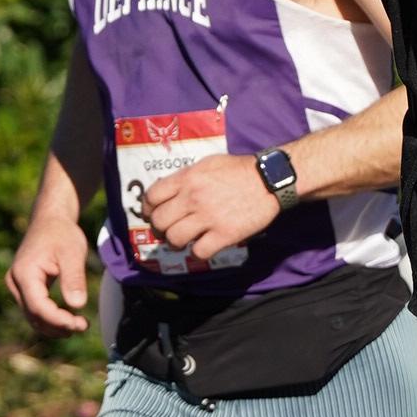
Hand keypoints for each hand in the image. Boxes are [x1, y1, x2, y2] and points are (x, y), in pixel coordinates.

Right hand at [5, 202, 90, 331]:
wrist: (50, 220)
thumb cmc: (61, 233)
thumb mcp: (73, 252)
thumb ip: (74, 278)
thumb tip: (77, 305)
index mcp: (24, 274)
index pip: (38, 308)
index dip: (58, 321)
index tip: (80, 324)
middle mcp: (15, 283)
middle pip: (34, 316)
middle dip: (59, 326)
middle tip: (84, 326)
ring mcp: (17, 287)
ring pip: (33, 317)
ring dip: (55, 326)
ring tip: (80, 324)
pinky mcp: (23, 289)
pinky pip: (35, 310)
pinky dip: (51, 318)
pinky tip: (69, 319)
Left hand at [141, 151, 283, 261]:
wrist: (268, 180)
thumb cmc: (238, 170)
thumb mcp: (207, 164)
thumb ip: (186, 177)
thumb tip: (168, 191)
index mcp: (187, 178)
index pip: (152, 196)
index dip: (148, 208)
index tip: (152, 212)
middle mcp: (193, 198)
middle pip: (159, 221)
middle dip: (160, 228)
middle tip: (168, 229)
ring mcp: (208, 217)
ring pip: (174, 238)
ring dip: (176, 242)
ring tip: (184, 240)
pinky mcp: (224, 234)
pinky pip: (198, 252)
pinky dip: (198, 252)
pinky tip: (204, 245)